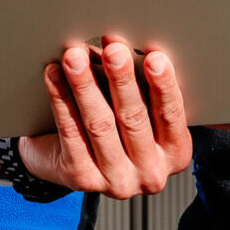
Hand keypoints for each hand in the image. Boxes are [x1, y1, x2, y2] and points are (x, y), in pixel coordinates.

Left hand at [0, 40, 190, 198]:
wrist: (69, 161)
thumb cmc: (115, 128)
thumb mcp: (140, 109)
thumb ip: (141, 85)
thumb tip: (122, 48)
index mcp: (174, 152)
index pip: (171, 115)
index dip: (162, 85)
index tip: (154, 58)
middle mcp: (150, 172)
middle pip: (134, 118)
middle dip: (122, 79)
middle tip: (112, 51)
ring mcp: (116, 181)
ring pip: (100, 125)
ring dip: (86, 85)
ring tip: (75, 57)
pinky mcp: (82, 178)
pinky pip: (71, 133)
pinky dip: (61, 99)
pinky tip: (55, 76)